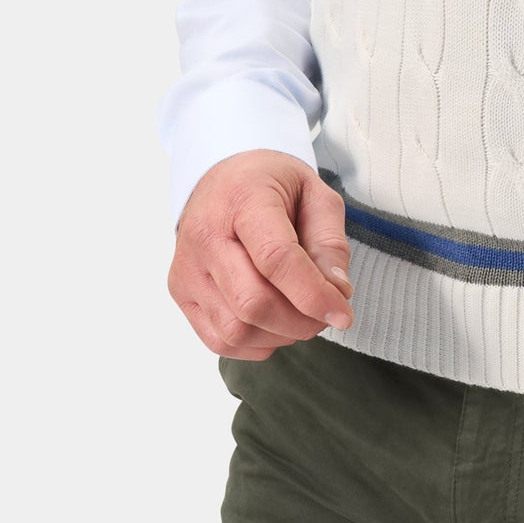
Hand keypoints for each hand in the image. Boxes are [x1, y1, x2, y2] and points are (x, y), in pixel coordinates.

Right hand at [168, 151, 353, 359]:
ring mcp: (187, 267)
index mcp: (242, 199)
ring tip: (300, 315)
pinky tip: (274, 323)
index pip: (275, 258)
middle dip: (300, 321)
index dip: (313, 294)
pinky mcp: (180, 291)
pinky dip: (255, 344)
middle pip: (252, 302)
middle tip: (325, 313)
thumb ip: (329, 242)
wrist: (223, 178)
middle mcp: (204, 234)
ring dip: (279, 335)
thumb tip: (337, 292)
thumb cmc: (271, 185)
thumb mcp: (315, 194)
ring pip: (235, 329)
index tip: (343, 313)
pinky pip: (219, 340)